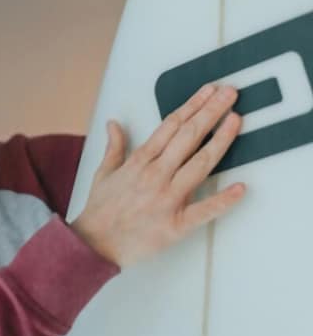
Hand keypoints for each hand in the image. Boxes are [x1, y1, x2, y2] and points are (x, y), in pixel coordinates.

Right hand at [71, 84, 246, 267]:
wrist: (95, 243)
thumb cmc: (101, 210)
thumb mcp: (104, 172)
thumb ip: (114, 146)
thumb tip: (113, 124)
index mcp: (140, 162)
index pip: (171, 125)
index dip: (192, 105)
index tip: (207, 92)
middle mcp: (156, 175)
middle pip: (189, 136)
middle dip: (211, 111)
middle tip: (229, 94)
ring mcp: (167, 198)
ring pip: (200, 164)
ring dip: (221, 140)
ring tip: (235, 120)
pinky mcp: (176, 224)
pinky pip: (203, 210)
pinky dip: (223, 200)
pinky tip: (240, 187)